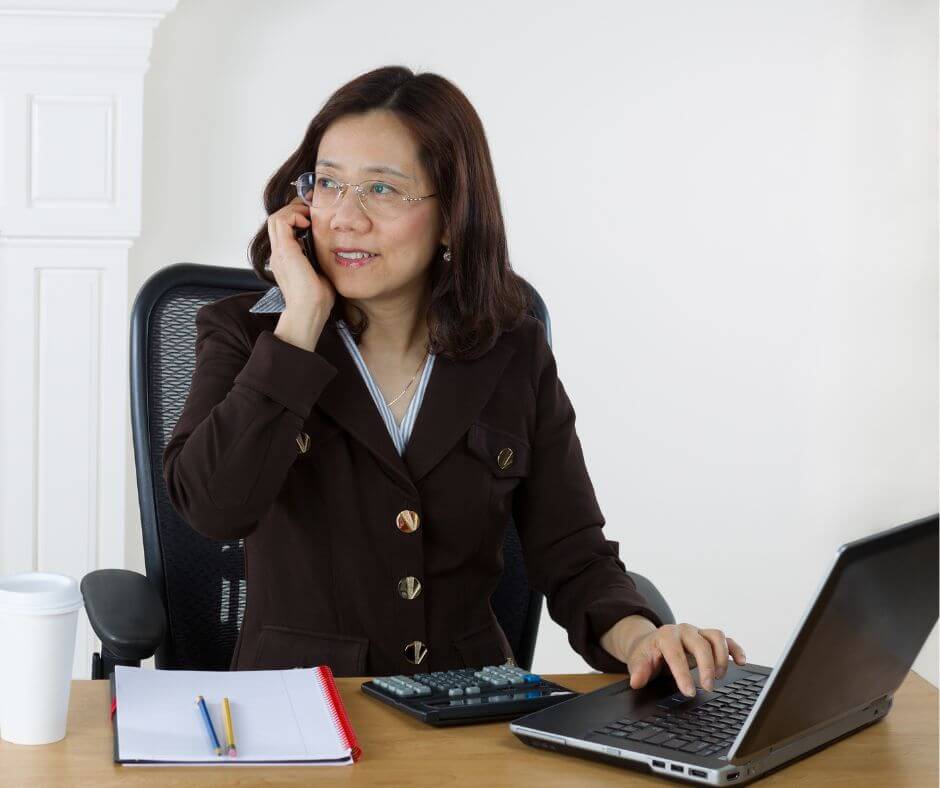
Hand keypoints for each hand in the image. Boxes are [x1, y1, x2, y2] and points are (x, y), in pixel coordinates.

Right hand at [267, 197, 334, 317]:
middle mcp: (279, 253)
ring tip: (308, 216)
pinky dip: (293, 216)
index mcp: (286, 259)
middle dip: (294, 211)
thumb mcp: (320, 272)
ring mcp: (279, 252)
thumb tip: (333, 252)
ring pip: (275, 218)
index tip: (313, 218)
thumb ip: (320, 260)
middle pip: (277, 220)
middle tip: (311, 213)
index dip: (296, 218)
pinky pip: (280, 221)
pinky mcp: (284, 251)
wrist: (309, 311)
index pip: (283, 230)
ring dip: (293, 211)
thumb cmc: (317, 299)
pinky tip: (307, 224)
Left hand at [600, 616, 745, 697]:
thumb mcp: (638, 661)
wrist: (650, 642)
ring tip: (719, 677)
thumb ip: (638, 670)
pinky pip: (726, 640)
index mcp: (665, 636)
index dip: (683, 673)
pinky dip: (735, 649)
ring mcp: (698, 632)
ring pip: (716, 637)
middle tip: (708, 687)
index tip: (689, 692)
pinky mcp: (708, 637)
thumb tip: (636, 681)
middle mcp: (684, 631)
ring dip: (722, 657)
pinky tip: (741, 662)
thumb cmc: (647, 653)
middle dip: (707, 667)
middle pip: (701, 644)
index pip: (676, 654)